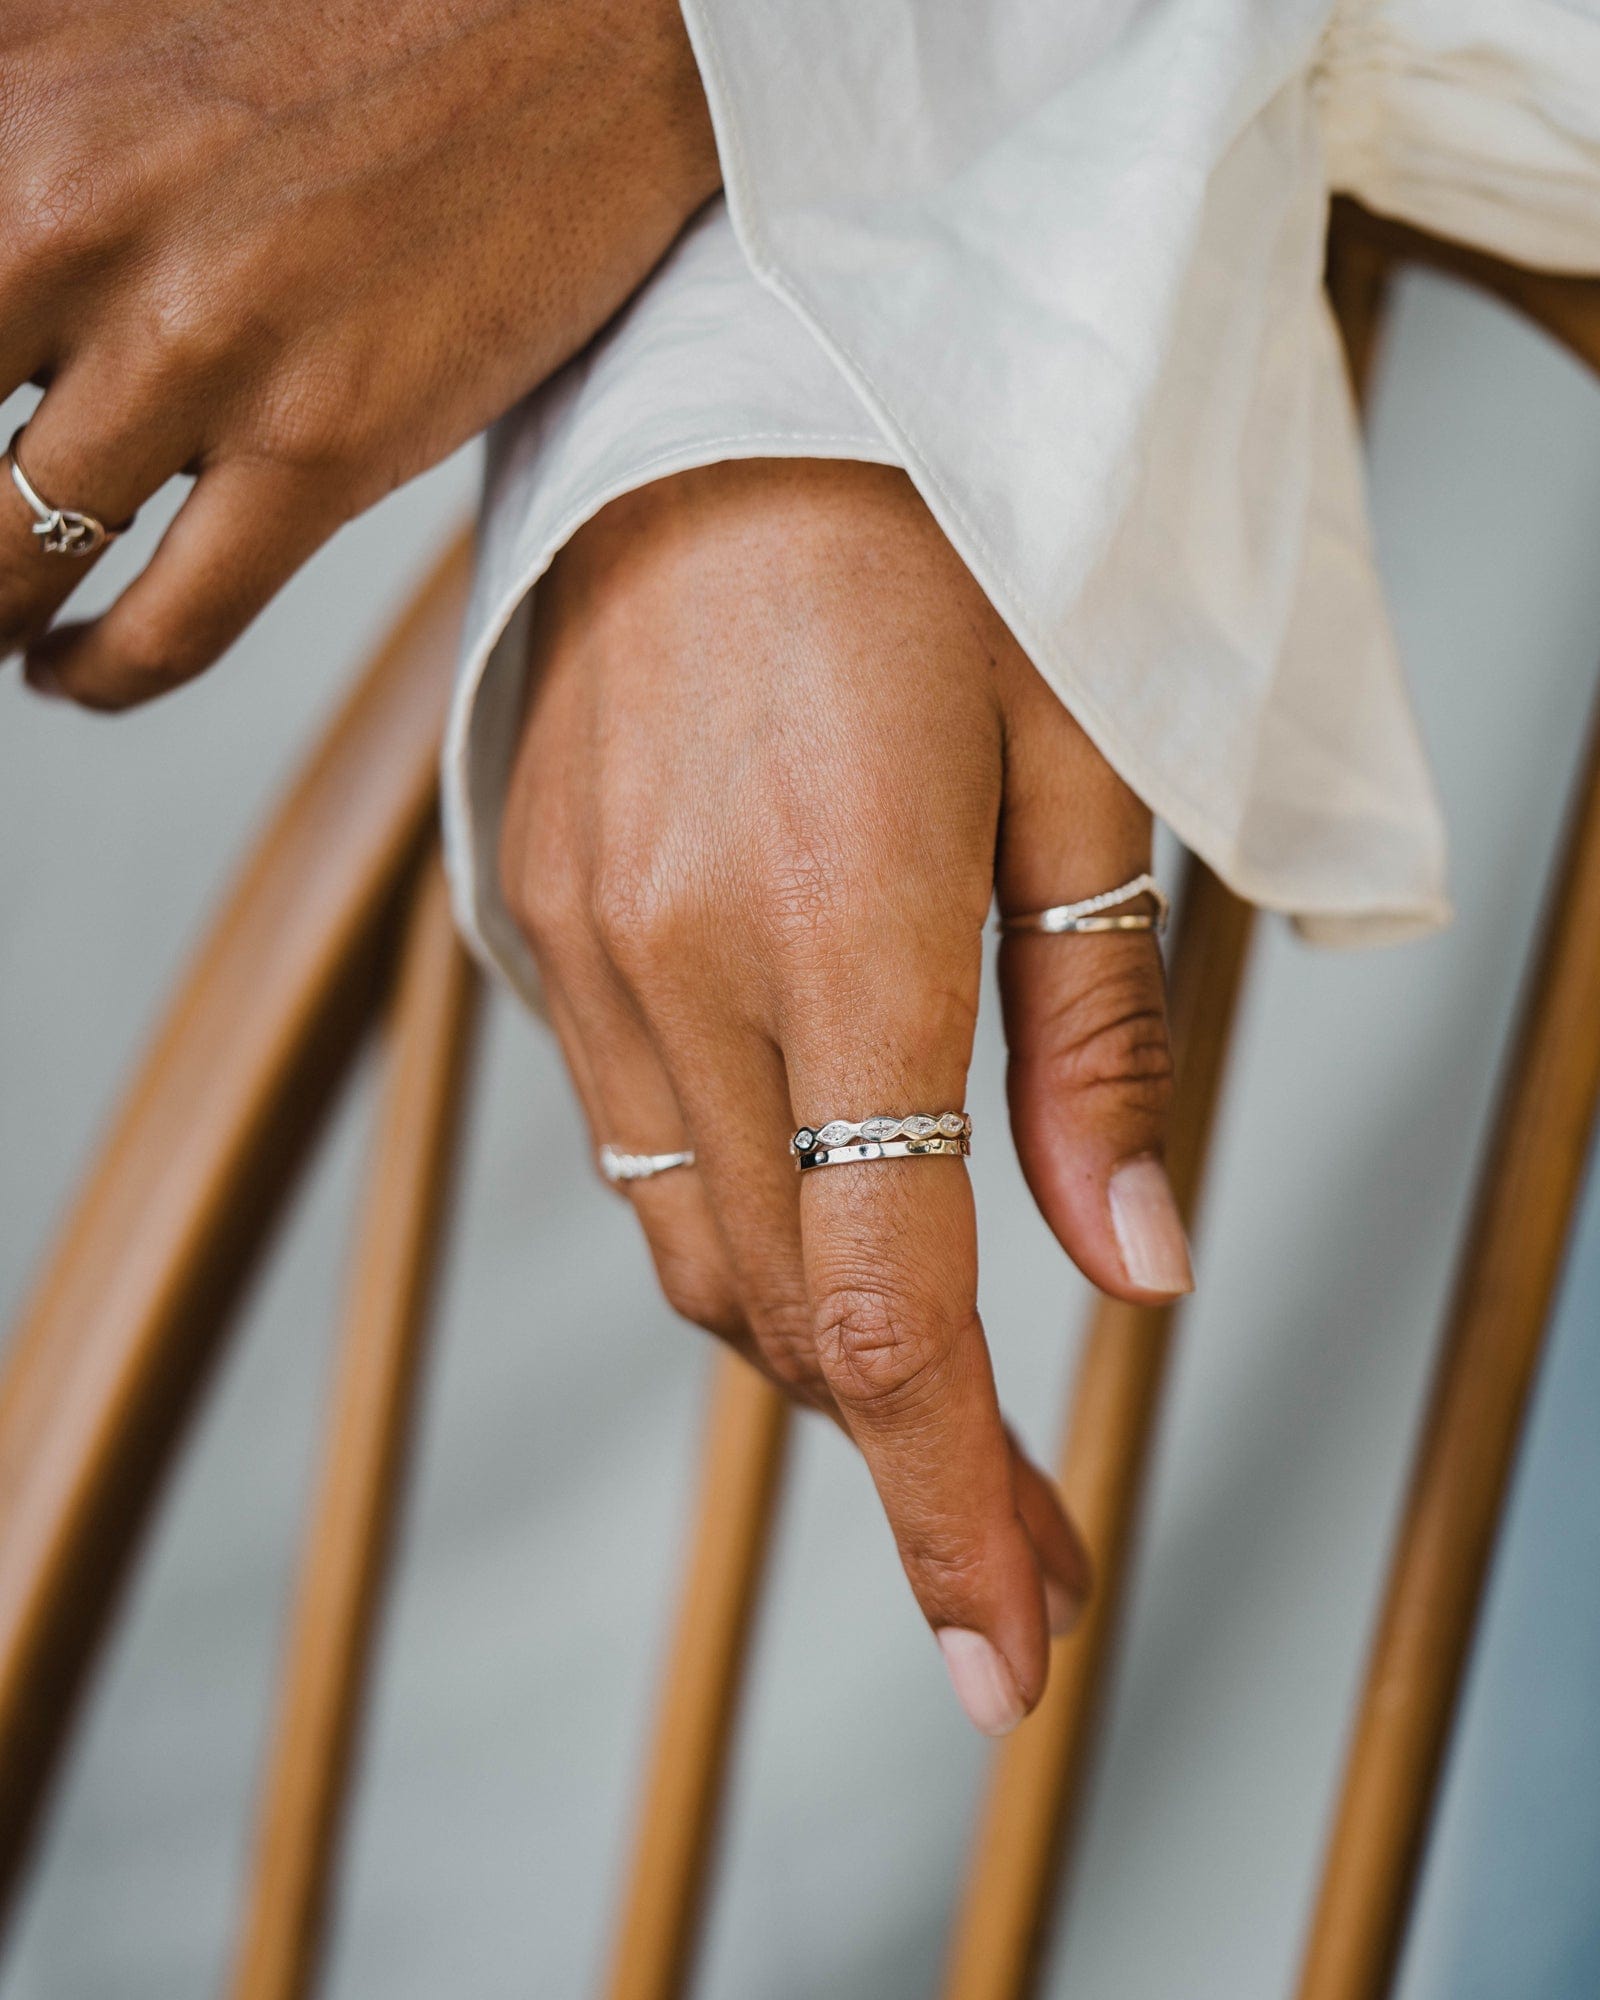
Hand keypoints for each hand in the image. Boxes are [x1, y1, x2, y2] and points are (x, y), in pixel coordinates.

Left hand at [1, 0, 716, 706]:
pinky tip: (70, 674)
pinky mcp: (324, 442)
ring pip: (13, 557)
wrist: (580, 29)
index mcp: (2, 105)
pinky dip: (101, 677)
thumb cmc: (350, 22)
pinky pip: (170, 625)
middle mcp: (67, 216)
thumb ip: (7, 122)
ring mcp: (202, 342)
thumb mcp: (103, 28)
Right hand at [500, 460, 1191, 1734]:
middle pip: (787, 1310)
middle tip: (1029, 1542)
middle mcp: (676, 962)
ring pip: (696, 1249)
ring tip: (944, 1395)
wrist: (718, 386)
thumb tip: (1131, 1268)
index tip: (1008, 1647)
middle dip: (912, 1457)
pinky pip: (636, 1144)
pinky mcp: (534, 920)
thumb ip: (1093, 1042)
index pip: (890, 1298)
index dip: (949, 1500)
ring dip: (824, 1348)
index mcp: (840, 925)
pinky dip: (744, 1226)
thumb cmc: (942, 545)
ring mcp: (580, 948)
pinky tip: (824, 1218)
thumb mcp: (1078, 769)